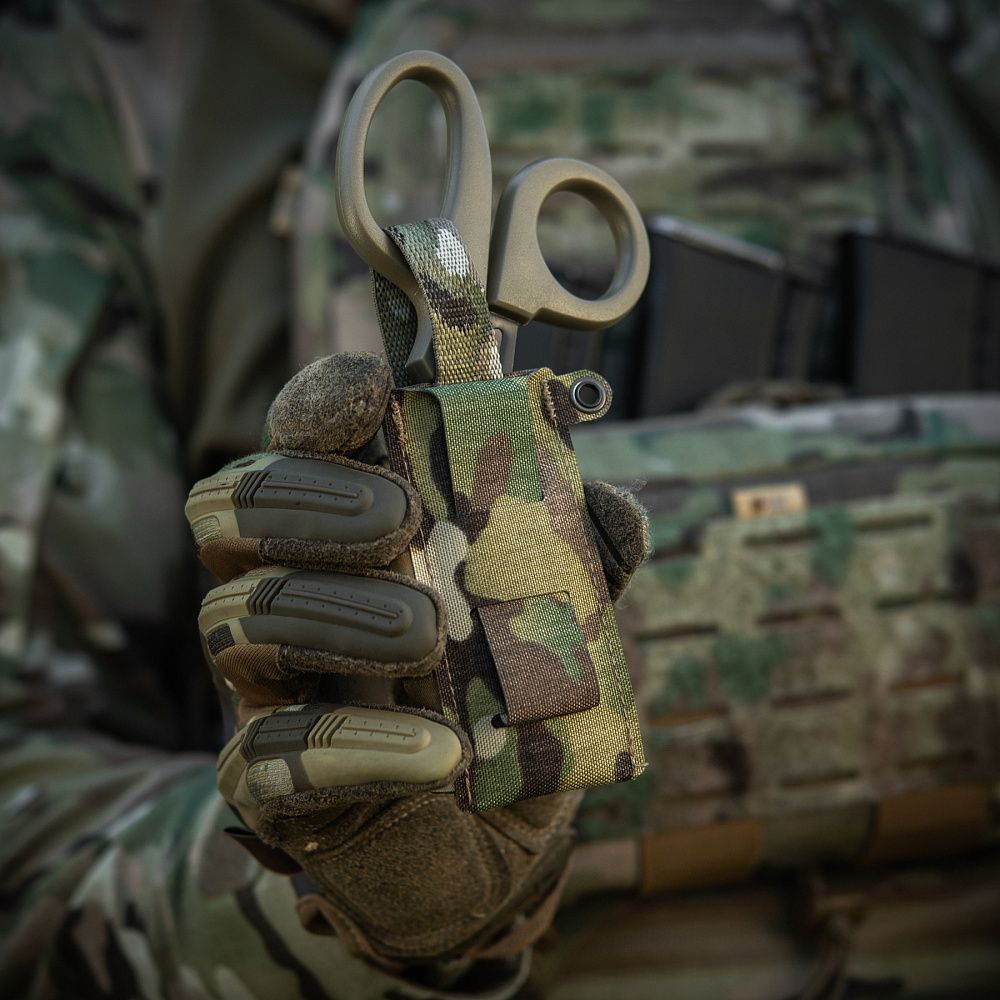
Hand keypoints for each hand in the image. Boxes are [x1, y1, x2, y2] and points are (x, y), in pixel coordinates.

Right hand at [185, 353, 648, 966]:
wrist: (483, 848)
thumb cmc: (503, 712)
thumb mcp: (552, 627)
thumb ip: (578, 565)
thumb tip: (615, 507)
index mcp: (341, 544)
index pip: (295, 449)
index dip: (316, 409)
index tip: (373, 392)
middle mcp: (284, 598)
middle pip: (230, 515)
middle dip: (307, 502)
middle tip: (401, 519)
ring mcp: (263, 691)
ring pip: (241, 620)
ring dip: (335, 614)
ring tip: (429, 635)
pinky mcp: (267, 785)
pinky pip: (275, 754)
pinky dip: (361, 748)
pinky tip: (443, 755)